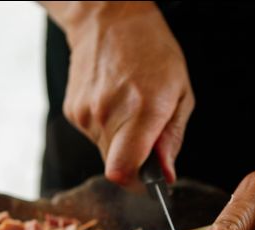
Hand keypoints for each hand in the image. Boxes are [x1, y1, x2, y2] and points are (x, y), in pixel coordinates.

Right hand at [55, 1, 193, 184]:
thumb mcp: (181, 93)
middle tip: (146, 136)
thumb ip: (172, 138)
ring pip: (105, 152)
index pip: (124, 170)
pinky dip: (106, 128)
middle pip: (116, 167)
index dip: (137, 184)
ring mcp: (86, 113)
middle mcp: (109, 114)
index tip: (149, 180)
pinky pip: (93, 136)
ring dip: (120, 142)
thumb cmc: (152, 52)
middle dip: (134, 162)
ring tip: (130, 109)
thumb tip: (165, 174)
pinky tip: (114, 102)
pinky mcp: (73, 111)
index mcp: (143, 110)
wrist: (108, 20)